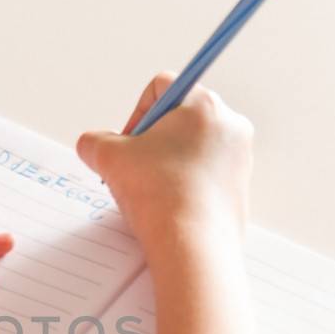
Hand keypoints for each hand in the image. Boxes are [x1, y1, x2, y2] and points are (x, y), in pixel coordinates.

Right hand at [75, 75, 254, 247]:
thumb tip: (94, 145)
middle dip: (152, 141)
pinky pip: (205, 174)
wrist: (192, 246)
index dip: (136, 113)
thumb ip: (94, 141)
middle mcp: (230, 125)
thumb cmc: (160, 195)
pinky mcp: (240, 187)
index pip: (161, 87)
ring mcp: (240, 158)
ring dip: (167, 163)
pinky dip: (185, 184)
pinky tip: (169, 205)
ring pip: (192, 148)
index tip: (128, 142)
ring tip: (152, 191)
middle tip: (136, 168)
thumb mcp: (109, 158)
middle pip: (179, 118)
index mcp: (204, 105)